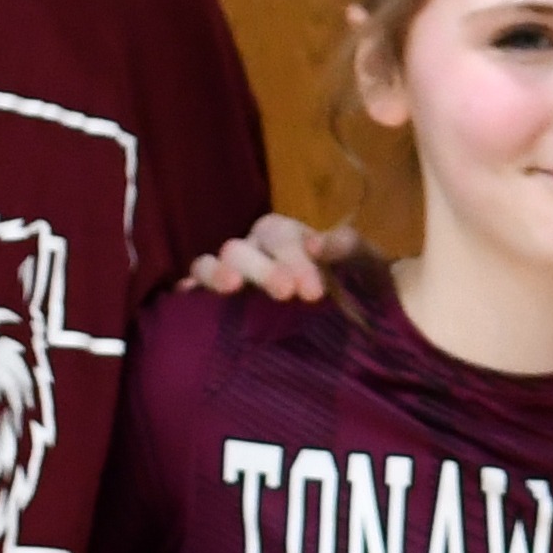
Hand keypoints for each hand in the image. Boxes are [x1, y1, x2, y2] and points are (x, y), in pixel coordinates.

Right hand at [182, 211, 358, 301]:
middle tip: (285, 294)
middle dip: (261, 270)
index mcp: (286, 237)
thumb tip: (319, 244)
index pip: (280, 236)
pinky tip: (188, 302)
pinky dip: (188, 294)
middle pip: (241, 248)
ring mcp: (230, 275)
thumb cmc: (358, 286)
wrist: (358, 316)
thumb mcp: (364, 265)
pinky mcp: (214, 303)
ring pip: (207, 263)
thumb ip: (349, 249)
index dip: (293, 259)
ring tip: (231, 288)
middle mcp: (253, 251)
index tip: (312, 292)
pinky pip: (192, 292)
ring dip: (215, 273)